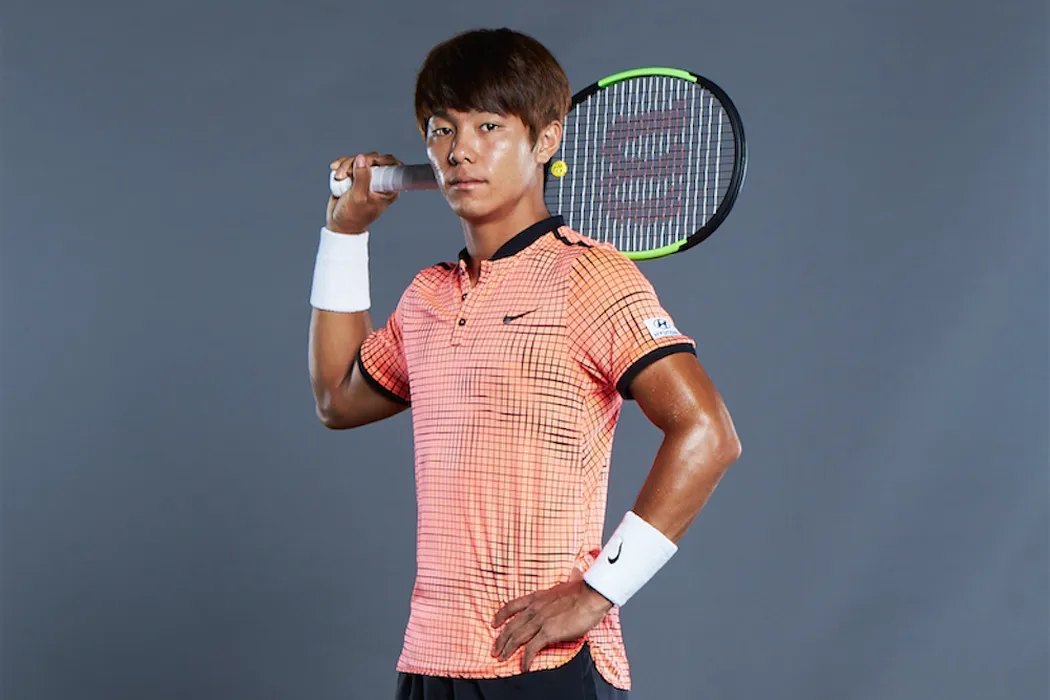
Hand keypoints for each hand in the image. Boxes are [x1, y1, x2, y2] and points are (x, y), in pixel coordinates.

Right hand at [326, 152, 401, 234]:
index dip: (384, 160)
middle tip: (346, 173)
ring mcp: (367, 177)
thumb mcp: (358, 198)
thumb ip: (362, 178)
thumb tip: (362, 159)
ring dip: (346, 165)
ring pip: (360, 159)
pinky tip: (335, 171)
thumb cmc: (353, 216)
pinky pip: (350, 162)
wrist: (339, 223)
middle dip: (357, 162)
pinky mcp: (355, 175)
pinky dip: (341, 165)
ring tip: (339, 178)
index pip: (393, 167)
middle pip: (373, 159)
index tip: (373, 161)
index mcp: (388, 188)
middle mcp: (379, 181)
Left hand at [491, 568, 613, 672]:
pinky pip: (531, 648)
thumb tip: (575, 574)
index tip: (494, 623)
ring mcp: (540, 621)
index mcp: (538, 597)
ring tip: (502, 659)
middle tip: (495, 650)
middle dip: (500, 639)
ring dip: (507, 650)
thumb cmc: (584, 591)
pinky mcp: (548, 632)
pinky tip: (524, 667)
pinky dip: (525, 659)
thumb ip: (566, 582)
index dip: (501, 615)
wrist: (591, 596)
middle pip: (511, 626)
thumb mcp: (569, 583)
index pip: (512, 606)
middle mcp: (535, 609)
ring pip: (517, 638)